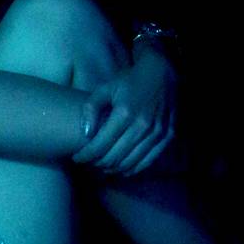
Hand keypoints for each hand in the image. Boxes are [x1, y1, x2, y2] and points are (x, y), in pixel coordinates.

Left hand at [71, 45, 177, 175]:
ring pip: (131, 163)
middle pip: (114, 157)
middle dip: (97, 164)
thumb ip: (91, 108)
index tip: (76, 158)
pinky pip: (148, 161)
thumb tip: (86, 133)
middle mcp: (142, 125)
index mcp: (124, 112)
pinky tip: (122, 169)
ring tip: (102, 167)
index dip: (85, 155)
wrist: (161, 73)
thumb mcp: (105, 88)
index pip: (100, 145)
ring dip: (113, 169)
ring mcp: (157, 132)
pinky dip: (133, 169)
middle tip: (88, 163)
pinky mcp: (168, 136)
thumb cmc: (129, 81)